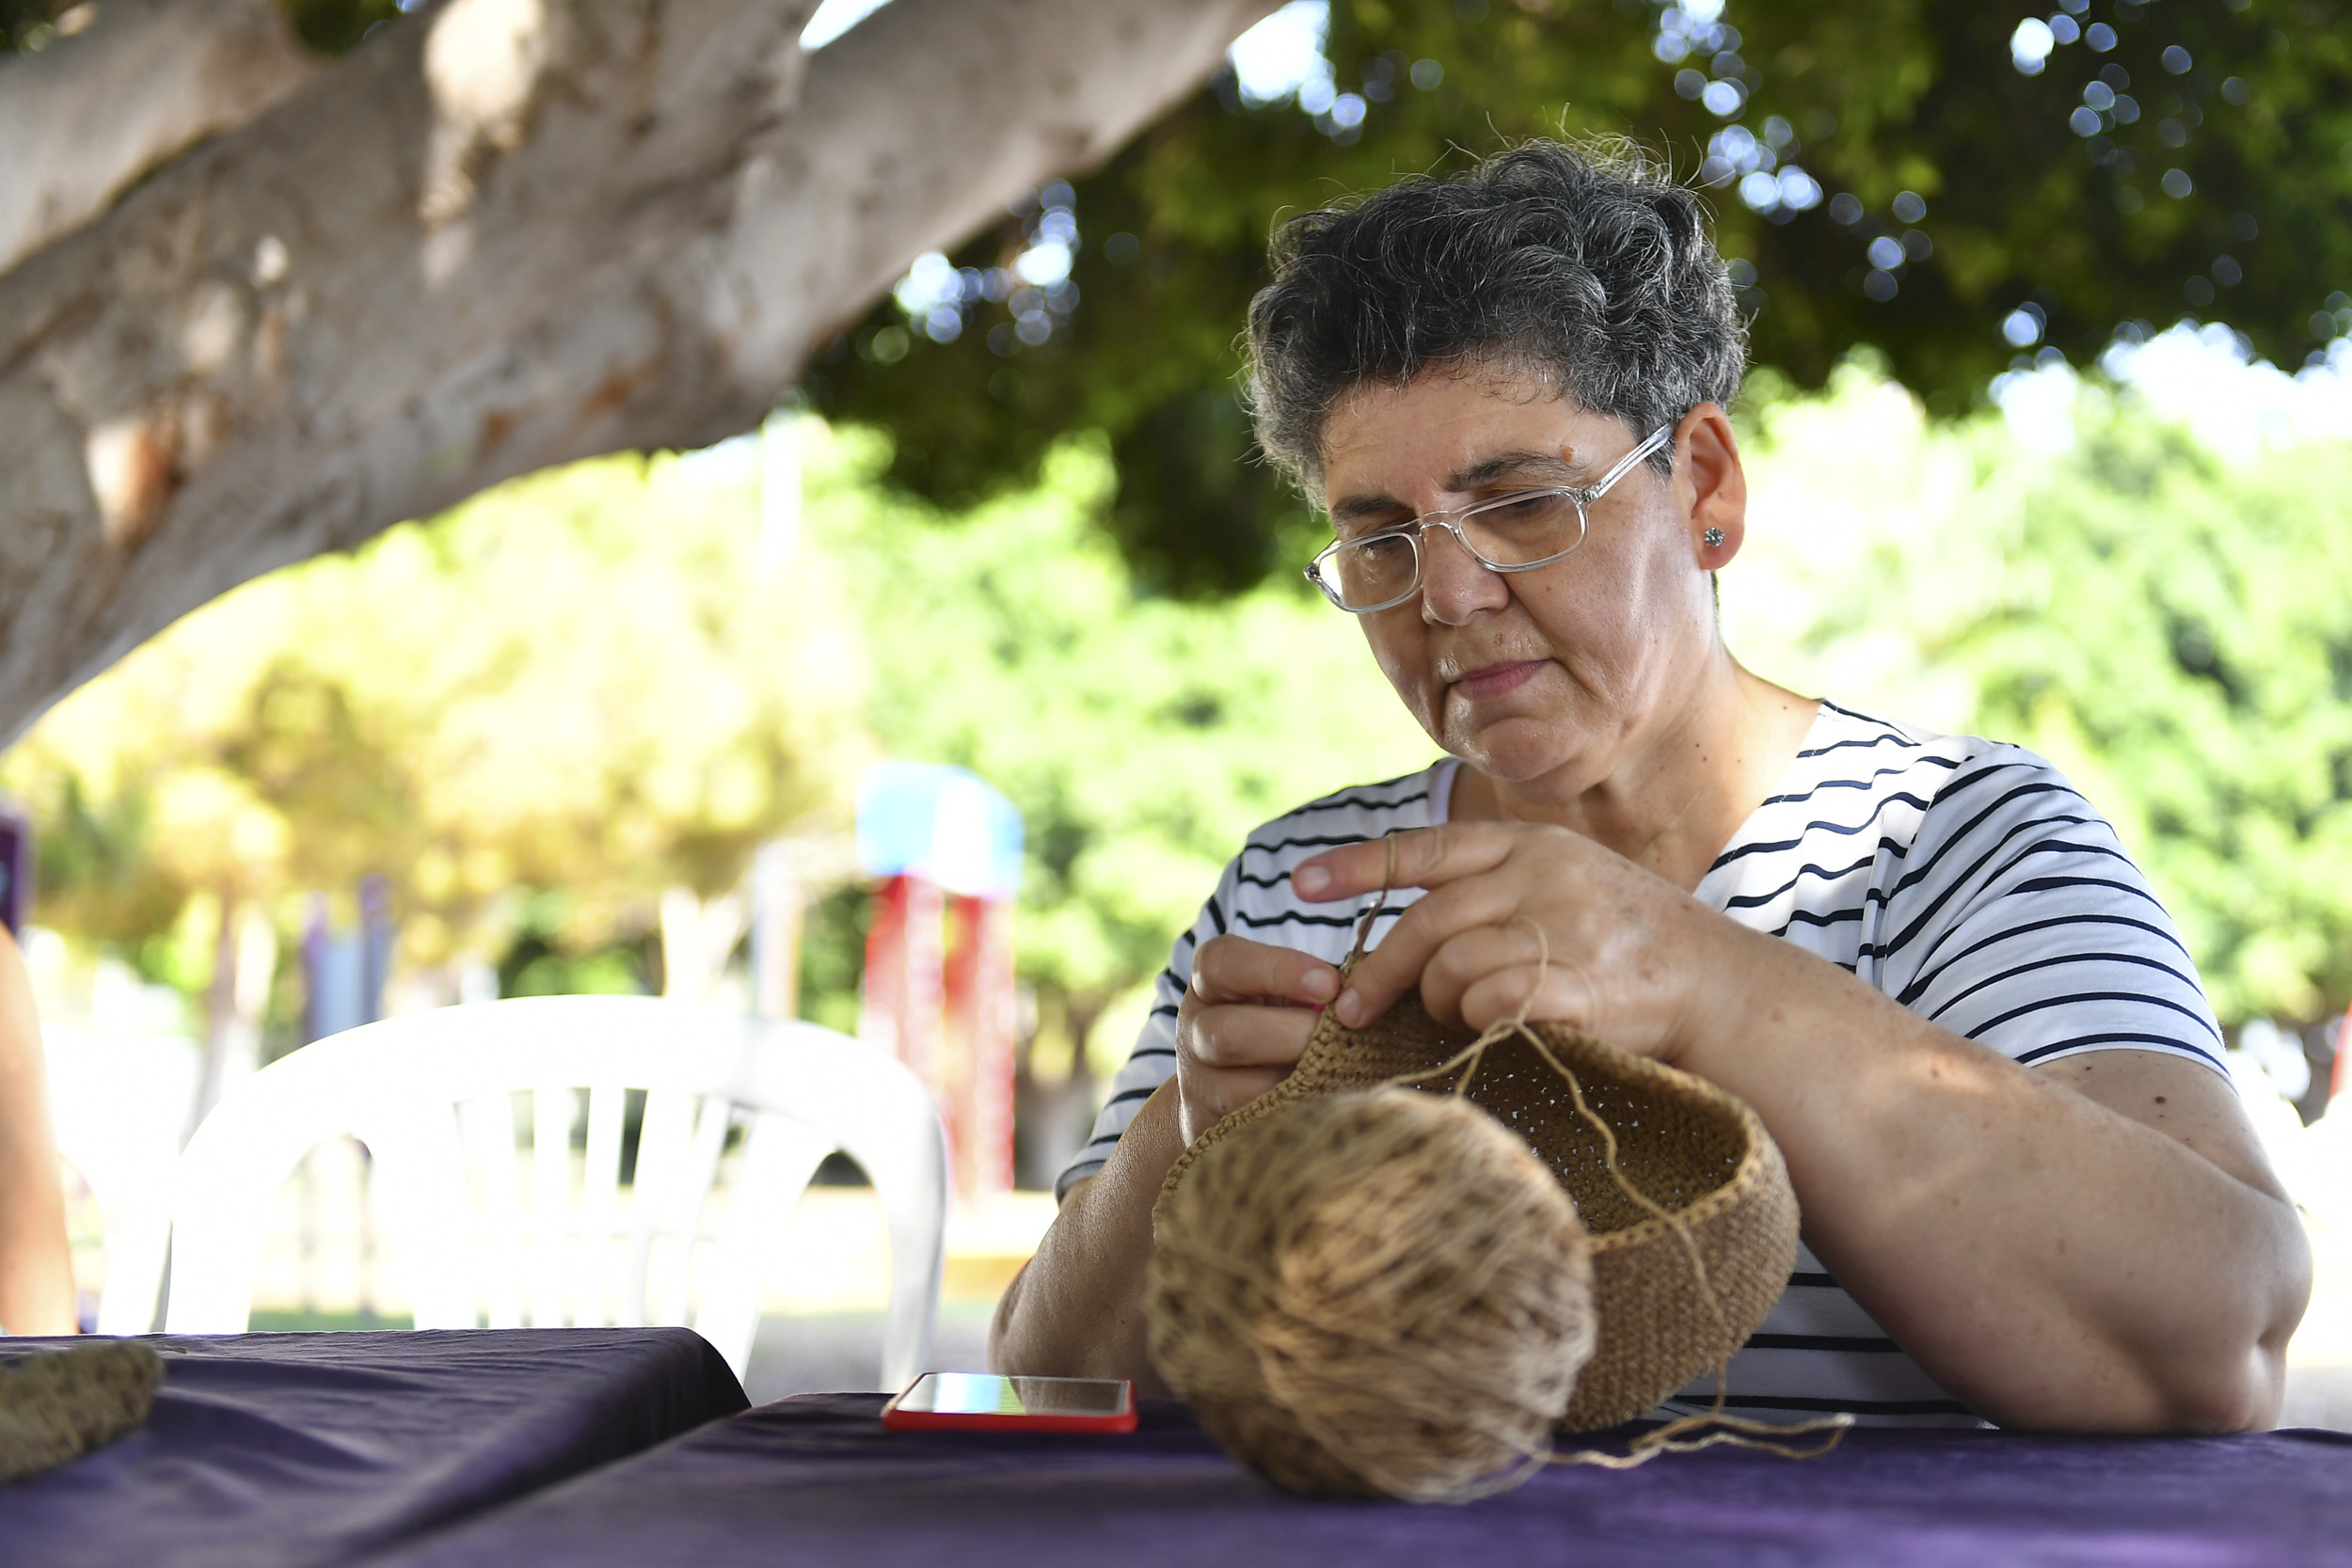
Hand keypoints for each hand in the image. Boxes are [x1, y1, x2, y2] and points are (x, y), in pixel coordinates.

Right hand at [1172, 935, 1339, 1144]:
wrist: (1229, 1089)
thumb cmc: (1276, 1024)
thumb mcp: (1282, 994)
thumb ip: (1315, 985)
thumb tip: (1371, 986)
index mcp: (1209, 986)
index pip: (1221, 963)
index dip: (1276, 969)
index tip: (1330, 984)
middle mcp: (1193, 1033)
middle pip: (1227, 1032)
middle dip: (1293, 1034)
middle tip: (1341, 1035)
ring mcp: (1198, 1087)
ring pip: (1239, 1090)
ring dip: (1297, 1083)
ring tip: (1341, 1074)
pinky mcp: (1212, 1131)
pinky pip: (1253, 1129)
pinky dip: (1296, 1117)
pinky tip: (1329, 1106)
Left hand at [1291, 822, 1720, 1060]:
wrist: (1722, 985)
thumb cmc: (1631, 943)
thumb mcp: (1567, 883)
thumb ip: (1496, 889)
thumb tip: (1411, 928)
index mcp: (1531, 845)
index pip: (1426, 847)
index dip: (1357, 866)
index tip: (1298, 885)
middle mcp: (1543, 875)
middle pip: (1428, 920)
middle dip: (1379, 970)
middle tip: (1350, 1010)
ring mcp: (1565, 928)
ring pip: (1453, 966)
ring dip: (1438, 1003)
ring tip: (1455, 1020)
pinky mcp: (1582, 985)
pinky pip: (1493, 1003)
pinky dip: (1477, 1023)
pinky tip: (1490, 1031)